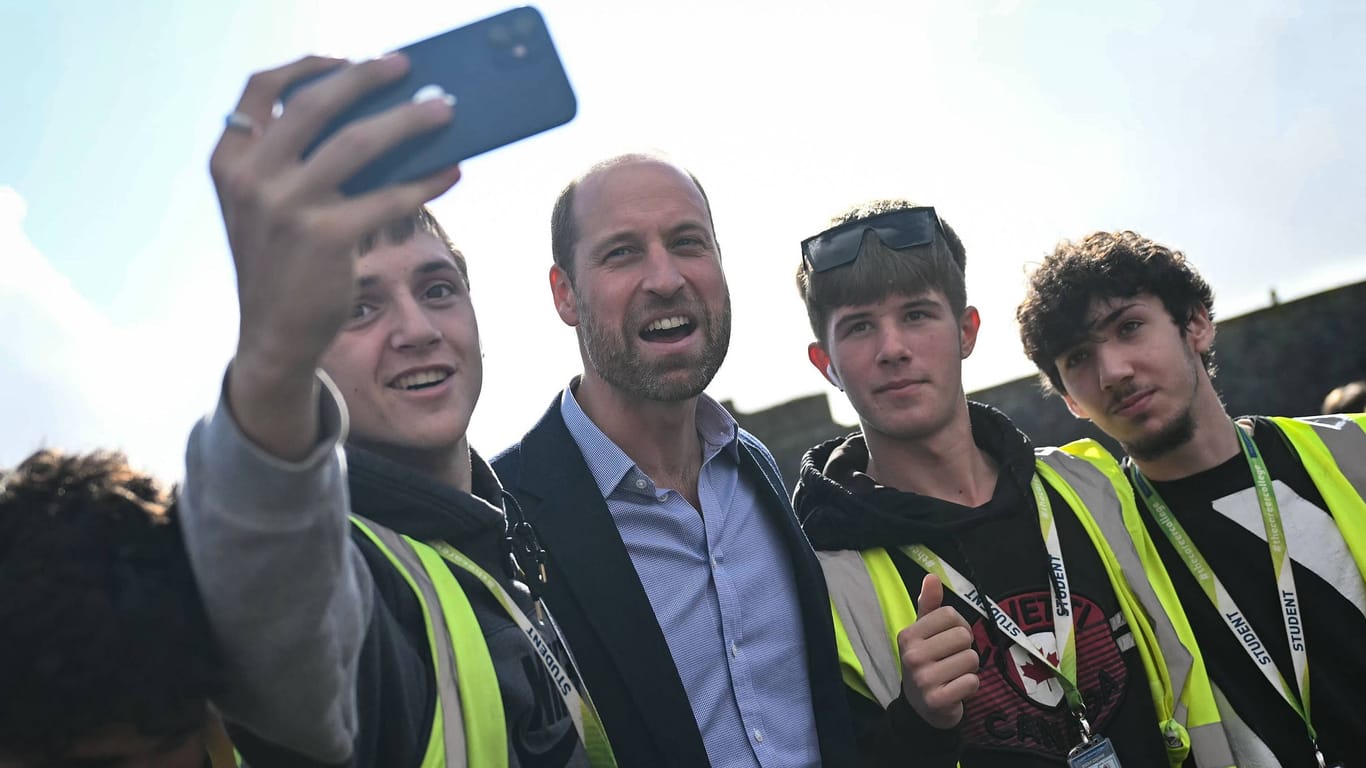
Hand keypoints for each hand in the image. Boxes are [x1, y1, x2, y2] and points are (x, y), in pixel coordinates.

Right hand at [211, 55, 461, 457]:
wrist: (274, 336)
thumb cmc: (284, 263)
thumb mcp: (269, 206)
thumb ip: (296, 162)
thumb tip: (375, 118)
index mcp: (231, 160)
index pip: (260, 89)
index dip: (306, 66)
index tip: (347, 58)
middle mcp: (251, 178)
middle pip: (316, 103)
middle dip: (367, 78)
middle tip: (406, 68)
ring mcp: (286, 207)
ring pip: (360, 142)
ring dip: (409, 120)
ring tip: (445, 111)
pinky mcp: (327, 237)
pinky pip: (388, 195)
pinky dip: (425, 180)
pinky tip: (451, 171)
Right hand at [897, 574, 980, 728]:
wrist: (920, 707)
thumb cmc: (926, 663)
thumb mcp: (923, 633)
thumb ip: (929, 605)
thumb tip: (932, 576)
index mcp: (908, 635)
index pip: (950, 615)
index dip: (958, 625)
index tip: (949, 639)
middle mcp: (912, 655)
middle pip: (964, 636)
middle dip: (965, 648)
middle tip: (952, 659)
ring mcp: (924, 679)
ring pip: (971, 659)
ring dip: (969, 668)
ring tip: (954, 674)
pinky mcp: (938, 700)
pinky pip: (972, 682)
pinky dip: (970, 686)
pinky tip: (956, 689)